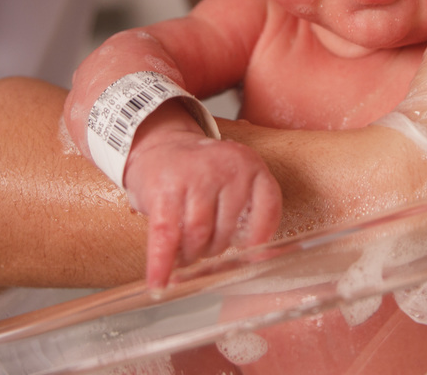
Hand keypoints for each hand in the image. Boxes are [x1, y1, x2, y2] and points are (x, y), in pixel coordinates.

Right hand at [124, 105, 281, 288]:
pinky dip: (162, 263)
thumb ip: (249, 212)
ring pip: (198, 236)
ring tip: (185, 255)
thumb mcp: (233, 180)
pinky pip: (166, 236)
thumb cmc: (200, 174)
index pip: (268, 209)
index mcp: (250, 165)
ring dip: (191, 255)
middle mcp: (225, 167)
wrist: (159, 144)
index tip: (253, 260)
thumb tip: (260, 260)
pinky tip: (159, 281)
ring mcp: (194, 177)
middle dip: (214, 249)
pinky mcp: (163, 190)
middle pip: (228, 230)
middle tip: (203, 249)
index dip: (261, 239)